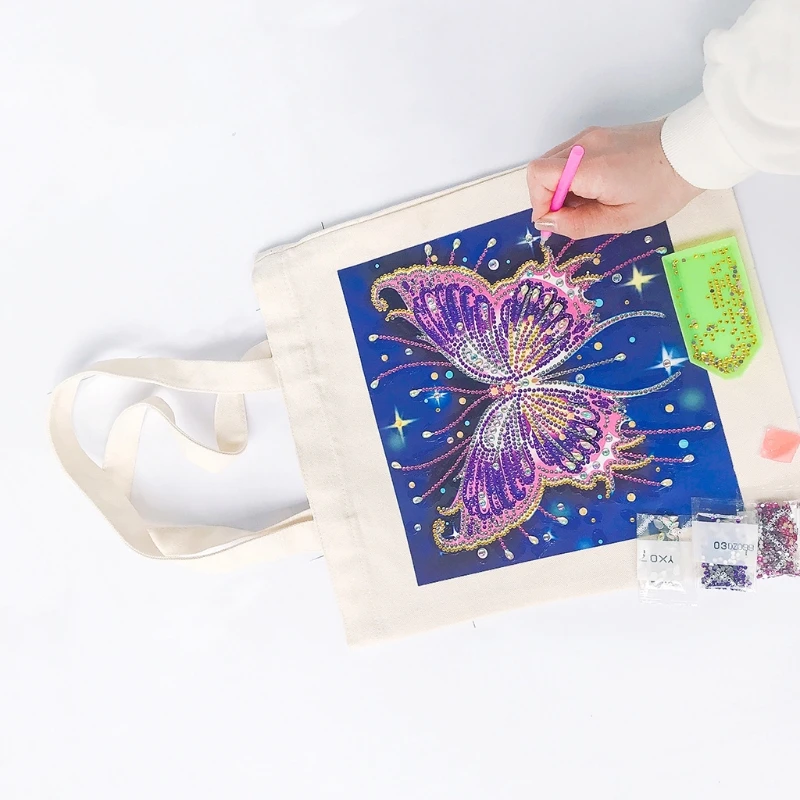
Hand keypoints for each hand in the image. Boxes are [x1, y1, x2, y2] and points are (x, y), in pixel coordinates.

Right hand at [527, 121, 702, 239]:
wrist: (694, 152)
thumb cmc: (662, 189)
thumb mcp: (621, 219)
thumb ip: (578, 224)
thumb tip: (545, 223)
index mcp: (588, 166)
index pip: (538, 176)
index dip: (539, 203)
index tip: (558, 222)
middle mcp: (583, 144)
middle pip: (542, 169)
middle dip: (549, 198)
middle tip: (574, 217)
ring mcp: (590, 136)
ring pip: (555, 163)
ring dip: (561, 188)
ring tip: (589, 204)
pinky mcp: (599, 135)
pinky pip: (570, 157)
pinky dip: (572, 177)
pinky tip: (596, 190)